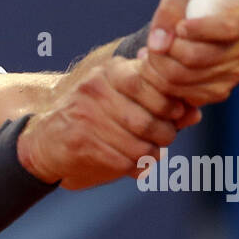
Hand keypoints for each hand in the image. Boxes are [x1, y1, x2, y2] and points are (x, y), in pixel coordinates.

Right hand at [18, 50, 192, 190]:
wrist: (43, 141)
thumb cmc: (92, 119)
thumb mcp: (121, 100)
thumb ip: (159, 103)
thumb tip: (195, 113)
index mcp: (109, 72)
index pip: (153, 84)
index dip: (171, 105)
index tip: (173, 115)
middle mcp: (96, 88)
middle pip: (151, 119)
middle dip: (165, 134)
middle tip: (163, 137)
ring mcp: (87, 115)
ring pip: (141, 144)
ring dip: (150, 153)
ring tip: (145, 151)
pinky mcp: (82, 141)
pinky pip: (124, 161)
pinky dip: (133, 166)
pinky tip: (126, 161)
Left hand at [136, 0, 238, 108]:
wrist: (193, 20)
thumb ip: (170, 7)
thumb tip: (159, 43)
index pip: (229, 27)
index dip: (200, 29)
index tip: (179, 26)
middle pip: (198, 57)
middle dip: (165, 49)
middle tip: (153, 40)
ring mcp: (238, 72)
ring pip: (185, 78)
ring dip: (158, 65)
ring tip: (152, 50)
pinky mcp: (221, 91)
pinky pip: (183, 94)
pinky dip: (163, 81)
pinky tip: (160, 65)